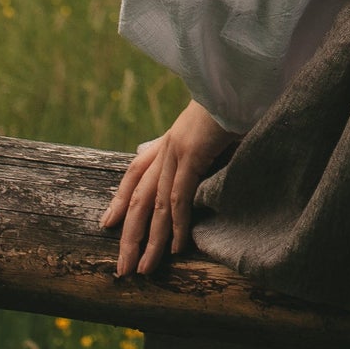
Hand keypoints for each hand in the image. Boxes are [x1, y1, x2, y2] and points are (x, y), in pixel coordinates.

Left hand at [100, 100, 237, 276]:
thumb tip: (177, 150)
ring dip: (150, 241)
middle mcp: (166, 147)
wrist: (242, 79)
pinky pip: (180, 198)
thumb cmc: (235, 101)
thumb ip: (195, 144)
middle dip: (129, 236)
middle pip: (137, 198)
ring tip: (143, 269)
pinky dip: (178, 225)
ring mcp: (176, 151)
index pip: (135, 173)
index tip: (107, 224)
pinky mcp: (192, 154)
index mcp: (170, 139)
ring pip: (155, 206)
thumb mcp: (212, 125)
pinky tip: (177, 248)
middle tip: (122, 268)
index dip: (119, 199)